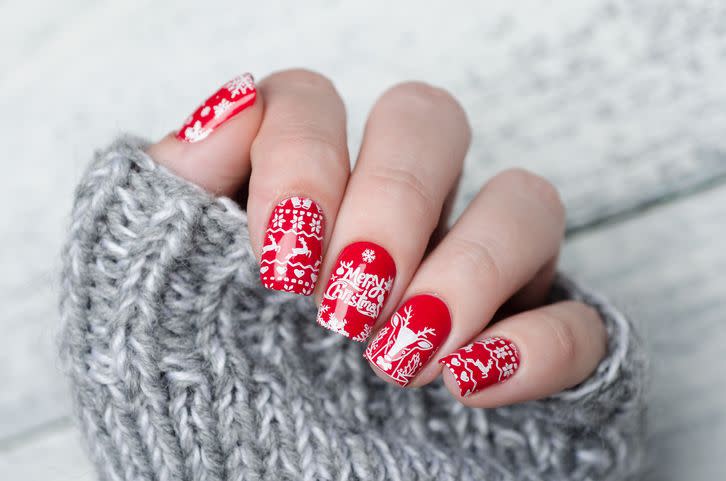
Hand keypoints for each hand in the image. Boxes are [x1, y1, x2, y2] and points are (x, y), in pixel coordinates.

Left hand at [147, 69, 606, 406]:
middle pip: (429, 121)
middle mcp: (392, 219)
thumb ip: (171, 194)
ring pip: (525, 202)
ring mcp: (468, 279)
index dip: (303, 156)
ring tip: (401, 353)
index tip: (278, 260)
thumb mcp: (145, 297)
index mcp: (303, 192)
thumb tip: (233, 107)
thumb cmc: (190, 403)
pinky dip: (537, 347)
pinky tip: (469, 386)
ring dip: (471, 264)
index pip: (316, 102)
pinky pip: (579, 322)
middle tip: (343, 301)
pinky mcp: (526, 352)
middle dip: (394, 197)